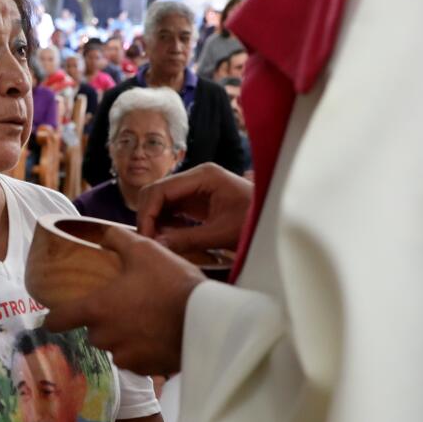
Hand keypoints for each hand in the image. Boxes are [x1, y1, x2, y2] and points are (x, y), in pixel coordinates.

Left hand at [42, 226, 201, 375]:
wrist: (206, 319)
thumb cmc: (171, 282)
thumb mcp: (144, 250)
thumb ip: (117, 240)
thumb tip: (103, 233)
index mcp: (97, 309)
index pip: (57, 320)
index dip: (53, 317)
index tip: (53, 316)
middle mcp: (105, 337)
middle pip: (92, 331)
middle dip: (104, 320)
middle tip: (125, 305)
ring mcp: (126, 356)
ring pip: (115, 346)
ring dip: (123, 336)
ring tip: (147, 319)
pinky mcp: (147, 369)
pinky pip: (136, 359)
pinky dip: (143, 349)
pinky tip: (159, 335)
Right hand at [132, 162, 252, 257]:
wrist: (277, 222)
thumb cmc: (256, 222)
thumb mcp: (221, 233)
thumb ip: (187, 239)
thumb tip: (157, 245)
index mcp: (204, 176)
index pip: (161, 189)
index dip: (148, 213)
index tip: (145, 237)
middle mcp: (197, 177)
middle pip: (157, 192)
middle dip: (148, 216)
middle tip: (149, 242)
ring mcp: (197, 187)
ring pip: (162, 201)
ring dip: (155, 220)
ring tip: (157, 243)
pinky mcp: (198, 200)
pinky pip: (173, 209)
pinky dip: (165, 223)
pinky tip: (167, 239)